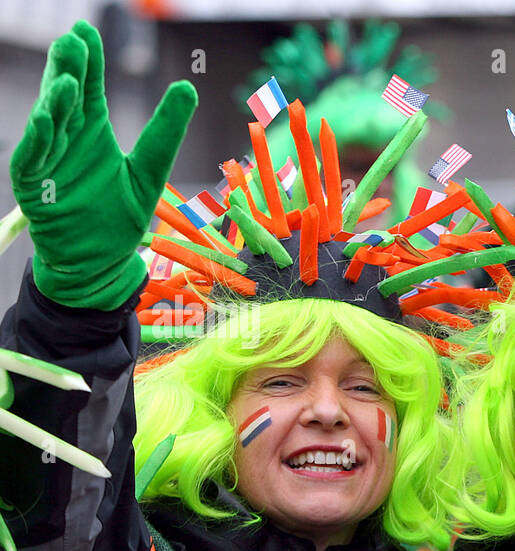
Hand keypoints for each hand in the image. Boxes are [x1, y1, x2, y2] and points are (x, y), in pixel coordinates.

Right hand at [10, 21, 196, 309]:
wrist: (98, 261)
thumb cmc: (118, 216)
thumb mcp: (149, 170)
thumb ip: (165, 132)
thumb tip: (187, 86)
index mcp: (91, 131)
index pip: (89, 87)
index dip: (89, 61)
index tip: (89, 31)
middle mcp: (67, 139)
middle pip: (66, 97)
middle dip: (68, 70)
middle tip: (75, 41)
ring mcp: (48, 160)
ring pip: (49, 123)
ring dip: (55, 102)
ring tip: (69, 82)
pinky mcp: (35, 186)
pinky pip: (33, 158)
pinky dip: (39, 140)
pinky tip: (46, 119)